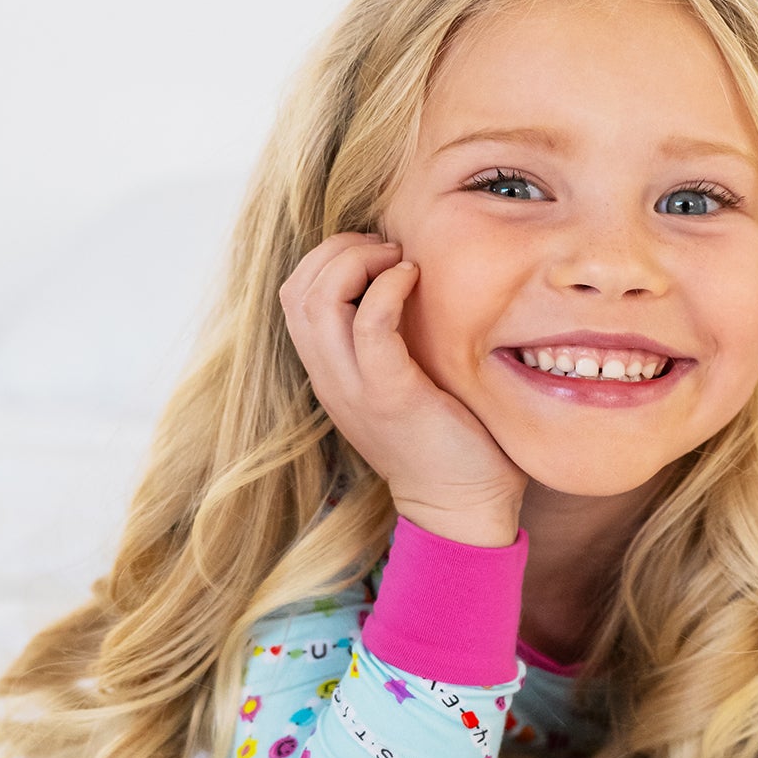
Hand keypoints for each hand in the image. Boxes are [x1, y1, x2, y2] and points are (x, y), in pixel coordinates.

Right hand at [279, 232, 526, 545]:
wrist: (462, 508)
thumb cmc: (448, 442)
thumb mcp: (403, 386)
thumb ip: (390, 345)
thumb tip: (408, 286)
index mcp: (331, 375)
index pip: (295, 296)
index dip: (328, 258)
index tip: (378, 254)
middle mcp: (331, 380)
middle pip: (297, 290)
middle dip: (339, 250)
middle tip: (388, 249)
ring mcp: (354, 389)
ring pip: (319, 300)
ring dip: (357, 261)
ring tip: (398, 260)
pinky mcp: (389, 395)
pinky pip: (369, 324)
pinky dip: (387, 288)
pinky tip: (413, 278)